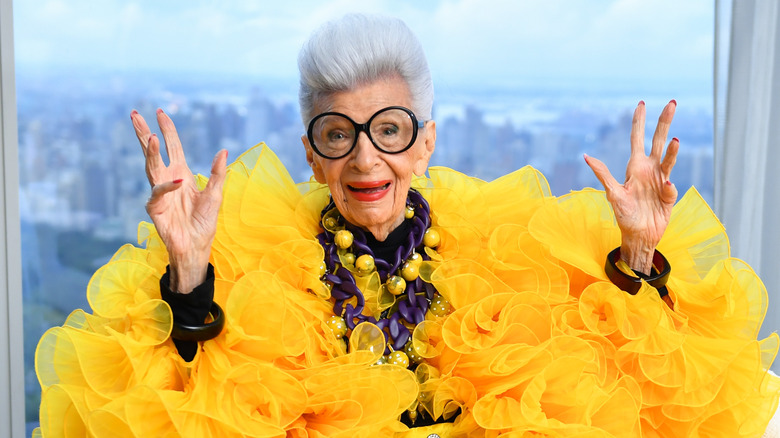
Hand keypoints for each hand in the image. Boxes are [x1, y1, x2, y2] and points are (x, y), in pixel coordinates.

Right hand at [131, 109, 227, 292]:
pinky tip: (178, 181)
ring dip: (150, 153)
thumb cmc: (204, 222)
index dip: (167, 129)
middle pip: (153, 152)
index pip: (172, 146)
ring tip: (150, 137)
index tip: (160, 112)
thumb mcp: (215, 195)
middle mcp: (168, 179)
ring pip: (151, 167)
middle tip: (135, 114)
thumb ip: (218, 174)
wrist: (197, 246)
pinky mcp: (156, 208)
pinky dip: (168, 186)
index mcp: (181, 173)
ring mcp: (160, 193)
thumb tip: (223, 151)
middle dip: (143, 133)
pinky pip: (159, 193)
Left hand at [585, 100, 678, 273]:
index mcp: (635, 167)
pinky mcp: (670, 194)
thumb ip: (603, 174)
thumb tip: (586, 156)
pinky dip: (668, 186)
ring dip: (673, 149)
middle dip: (664, 122)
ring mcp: (662, 180)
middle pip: (658, 140)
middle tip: (672, 103)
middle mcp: (650, 169)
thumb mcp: (612, 193)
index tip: (641, 104)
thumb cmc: (624, 215)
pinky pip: (671, 186)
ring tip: (675, 139)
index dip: (639, 122)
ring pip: (669, 157)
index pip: (637, 139)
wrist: (638, 235)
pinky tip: (665, 187)